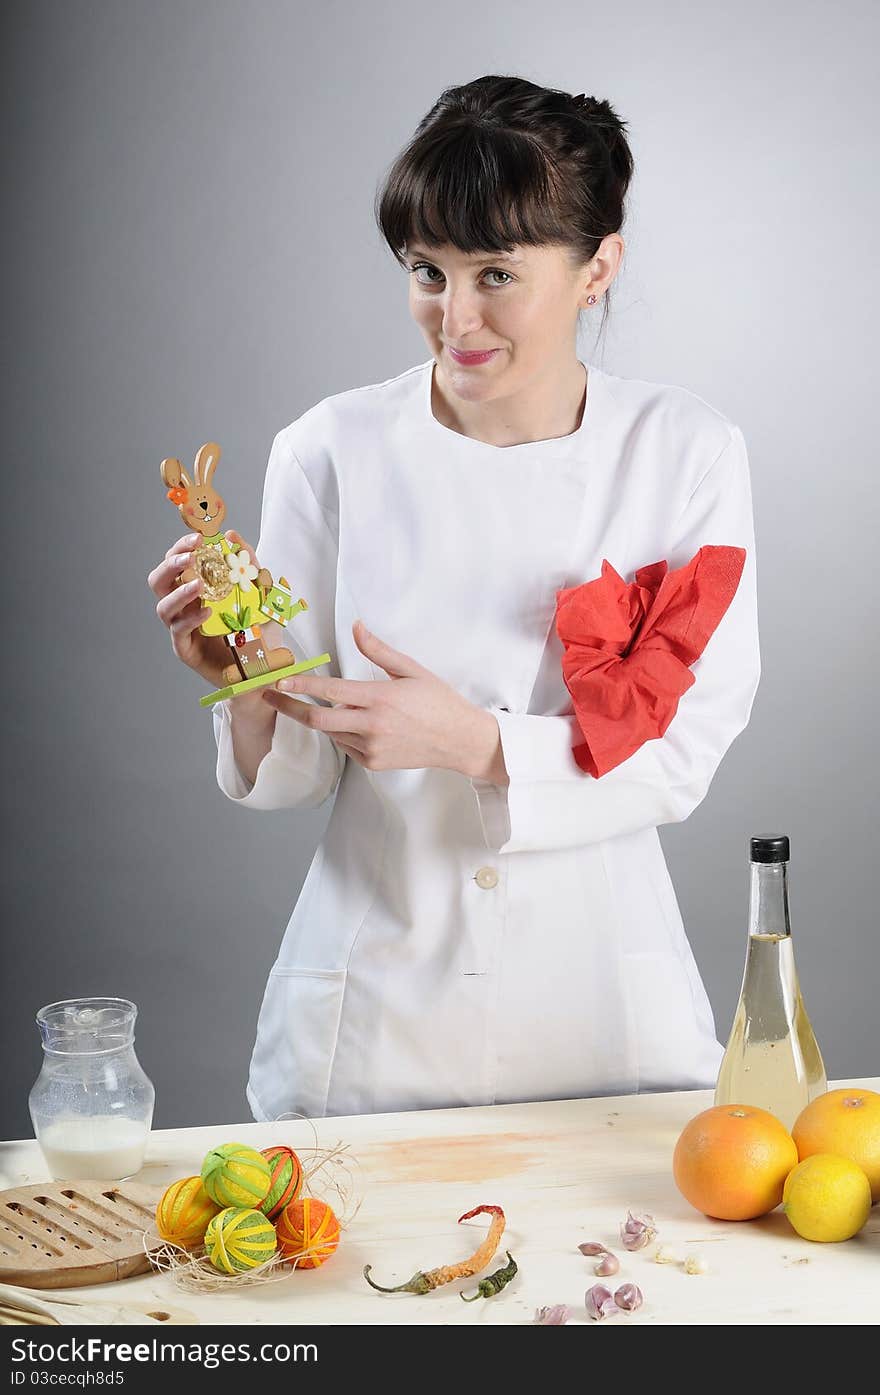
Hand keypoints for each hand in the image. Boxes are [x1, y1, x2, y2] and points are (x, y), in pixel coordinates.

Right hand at [147, 527, 278, 691]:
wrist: (263, 670)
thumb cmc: (258, 632)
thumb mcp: (261, 594)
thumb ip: (249, 564)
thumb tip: (232, 536)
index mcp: (195, 590)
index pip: (177, 563)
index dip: (181, 548)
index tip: (197, 538)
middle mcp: (183, 607)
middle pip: (159, 580)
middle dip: (170, 565)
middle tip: (189, 557)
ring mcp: (181, 629)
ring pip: (163, 607)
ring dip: (179, 592)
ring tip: (199, 586)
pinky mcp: (185, 650)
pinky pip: (178, 632)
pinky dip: (191, 619)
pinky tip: (206, 612)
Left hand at [262, 620, 508, 781]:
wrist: (461, 741)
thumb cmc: (439, 702)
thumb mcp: (411, 670)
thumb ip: (379, 651)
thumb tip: (357, 628)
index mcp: (381, 699)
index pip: (331, 691)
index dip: (302, 685)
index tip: (281, 679)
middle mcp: (373, 726)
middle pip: (318, 720)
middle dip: (290, 708)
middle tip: (272, 697)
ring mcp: (373, 748)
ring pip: (332, 733)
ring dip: (324, 718)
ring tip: (331, 705)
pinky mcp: (374, 763)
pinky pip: (346, 746)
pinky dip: (343, 733)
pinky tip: (358, 723)